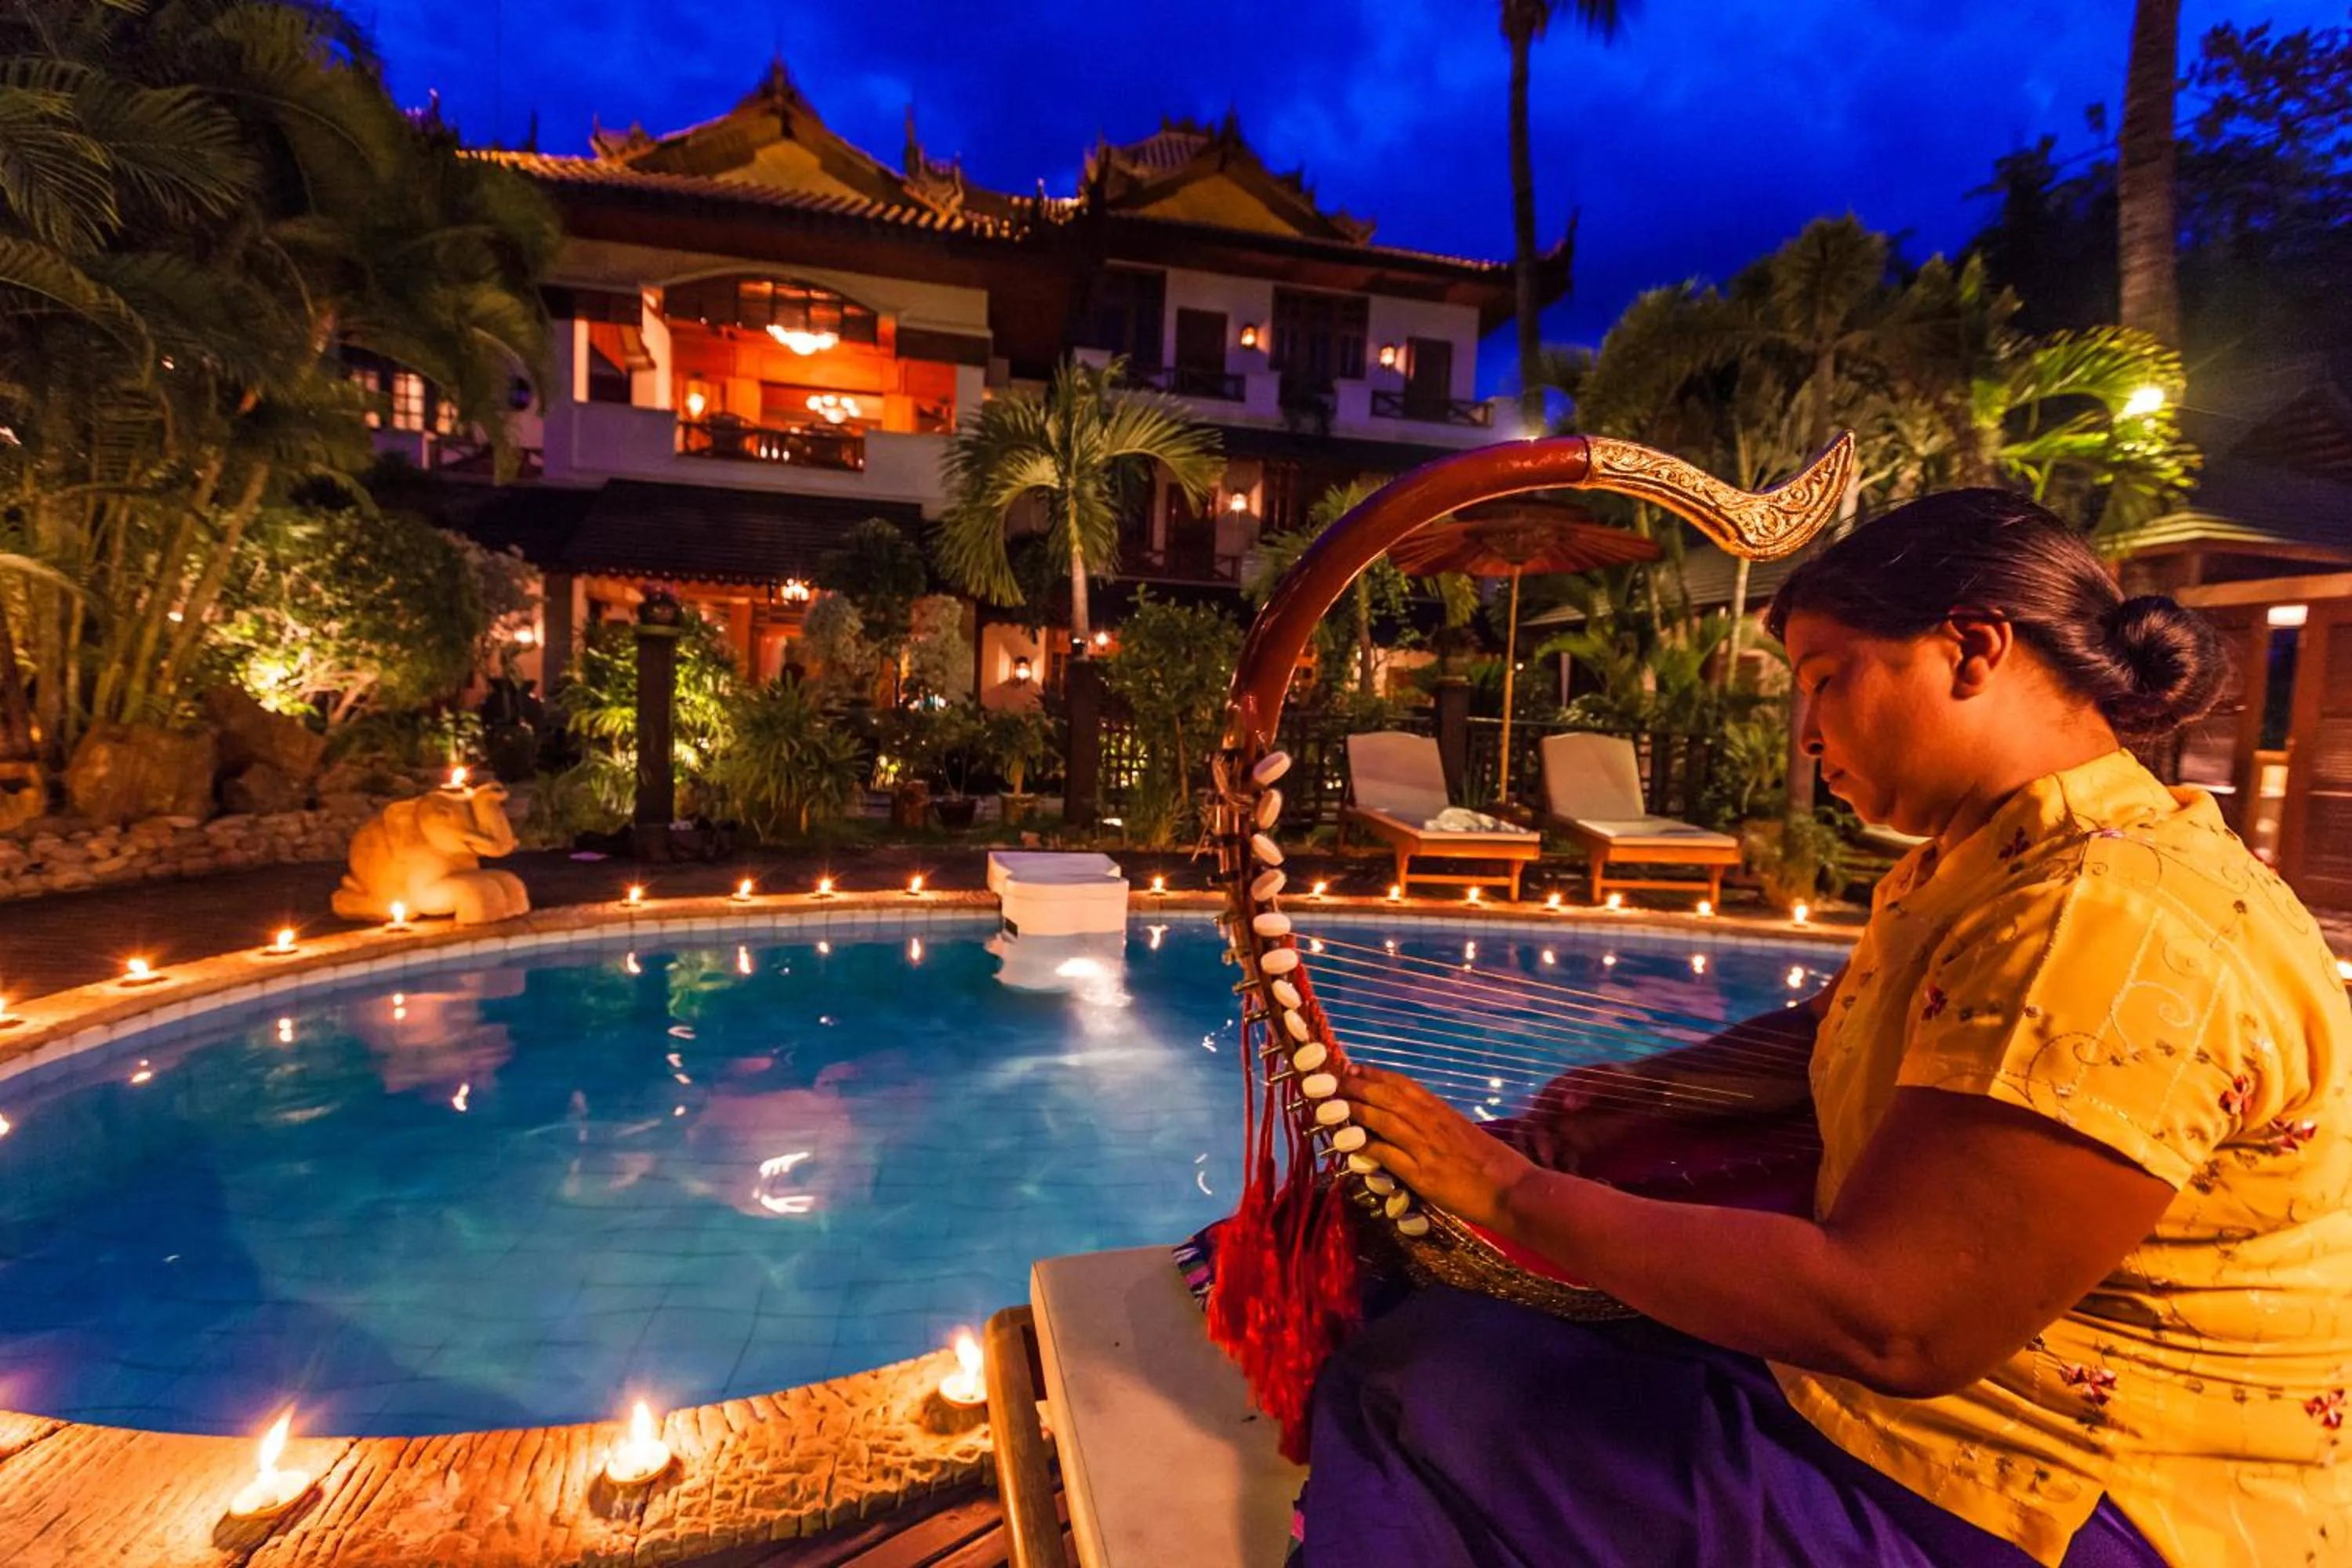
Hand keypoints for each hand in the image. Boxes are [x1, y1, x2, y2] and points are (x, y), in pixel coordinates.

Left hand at [1342, 1061, 1541, 1235]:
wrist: (1513, 1189)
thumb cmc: (1493, 1163)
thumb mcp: (1462, 1133)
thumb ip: (1437, 1124)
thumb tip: (1411, 1118)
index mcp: (1442, 1111)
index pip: (1403, 1085)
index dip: (1375, 1075)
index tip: (1353, 1068)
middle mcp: (1432, 1123)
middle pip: (1388, 1096)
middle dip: (1357, 1087)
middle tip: (1332, 1081)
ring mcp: (1427, 1148)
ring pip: (1384, 1120)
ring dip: (1356, 1110)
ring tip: (1333, 1104)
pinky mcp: (1424, 1175)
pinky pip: (1389, 1156)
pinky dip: (1367, 1147)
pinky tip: (1349, 1144)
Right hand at [1508, 1063, 1651, 1172]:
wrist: (1647, 1090)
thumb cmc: (1623, 1078)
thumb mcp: (1606, 1078)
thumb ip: (1585, 1089)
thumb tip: (1564, 1105)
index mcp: (1554, 1094)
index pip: (1534, 1117)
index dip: (1534, 1137)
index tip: (1547, 1156)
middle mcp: (1554, 1114)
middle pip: (1532, 1138)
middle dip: (1536, 1157)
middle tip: (1553, 1174)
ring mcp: (1566, 1131)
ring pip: (1547, 1153)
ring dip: (1550, 1169)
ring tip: (1565, 1185)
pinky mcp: (1580, 1146)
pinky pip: (1567, 1163)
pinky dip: (1570, 1175)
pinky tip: (1582, 1185)